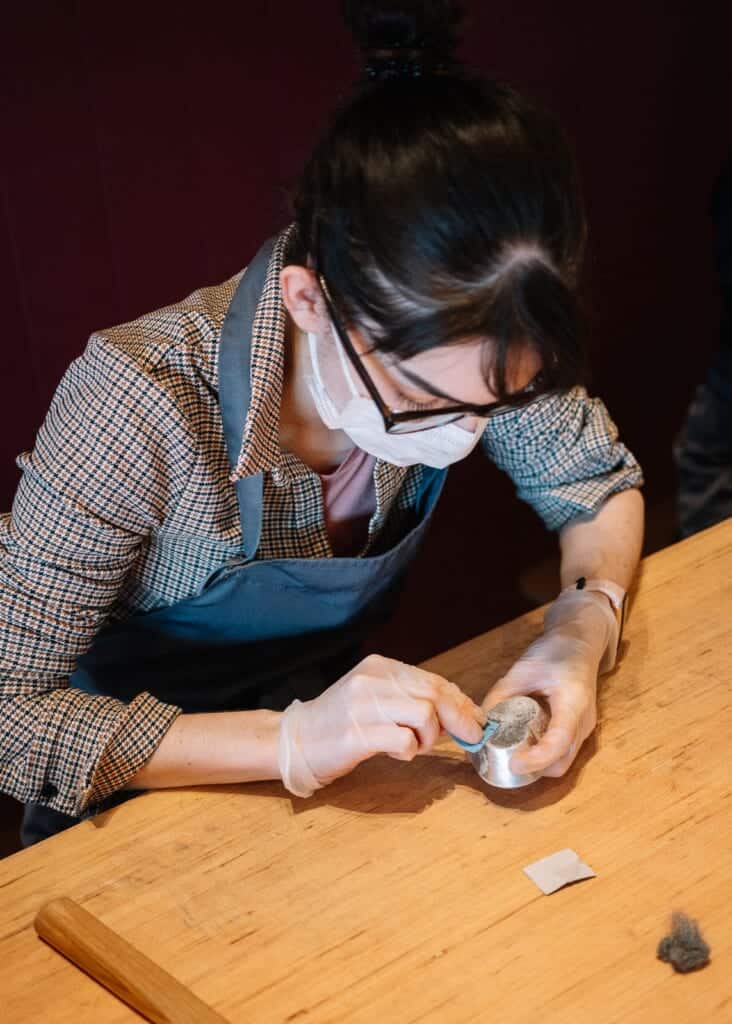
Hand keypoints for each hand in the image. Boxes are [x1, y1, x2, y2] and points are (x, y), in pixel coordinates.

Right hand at [278, 654, 485, 796]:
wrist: (297, 739)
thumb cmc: (340, 722)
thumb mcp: (376, 698)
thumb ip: (411, 700)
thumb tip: (458, 714)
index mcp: (379, 667)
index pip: (433, 680)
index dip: (461, 701)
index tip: (476, 720)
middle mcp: (372, 680)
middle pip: (434, 693)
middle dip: (460, 717)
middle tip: (470, 736)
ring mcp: (362, 705)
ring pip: (424, 714)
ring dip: (429, 737)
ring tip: (414, 746)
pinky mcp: (357, 734)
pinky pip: (404, 739)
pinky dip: (410, 749)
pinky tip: (397, 752)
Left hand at [481, 590, 613, 777]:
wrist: (580, 642)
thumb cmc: (555, 652)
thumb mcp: (522, 669)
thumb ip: (501, 695)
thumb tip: (480, 723)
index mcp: (573, 704)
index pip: (558, 744)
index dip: (536, 760)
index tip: (513, 763)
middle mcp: (583, 723)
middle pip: (561, 763)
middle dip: (533, 770)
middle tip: (504, 762)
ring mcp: (583, 728)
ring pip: (562, 761)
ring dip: (538, 765)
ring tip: (510, 755)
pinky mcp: (577, 729)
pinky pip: (562, 752)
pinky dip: (543, 756)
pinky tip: (523, 745)